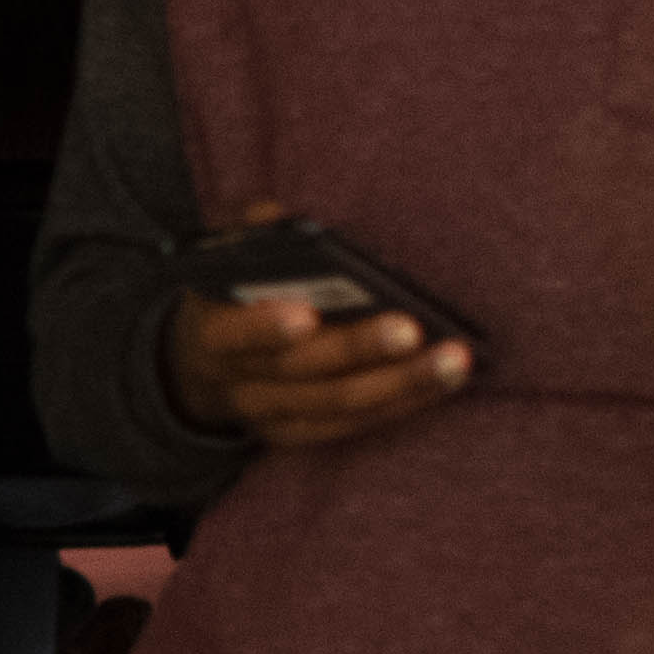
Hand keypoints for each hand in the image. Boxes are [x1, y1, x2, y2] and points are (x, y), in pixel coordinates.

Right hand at [162, 205, 468, 452]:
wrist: (198, 368)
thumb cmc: (227, 295)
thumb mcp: (222, 260)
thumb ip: (249, 234)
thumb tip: (285, 220)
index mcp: (212, 334)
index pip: (235, 335)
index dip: (266, 328)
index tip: (306, 313)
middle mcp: (239, 384)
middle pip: (304, 372)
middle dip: (360, 350)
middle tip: (412, 328)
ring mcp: (272, 415)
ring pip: (340, 405)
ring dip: (402, 383)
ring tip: (455, 358)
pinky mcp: (301, 433)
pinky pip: (357, 425)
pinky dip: (404, 403)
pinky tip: (445, 381)